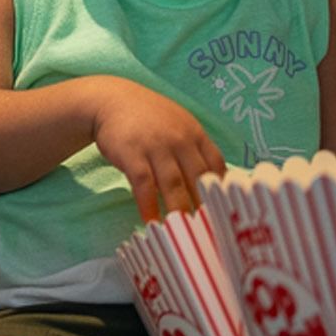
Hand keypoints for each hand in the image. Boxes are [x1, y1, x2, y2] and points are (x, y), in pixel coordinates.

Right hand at [90, 78, 226, 220]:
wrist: (111, 100)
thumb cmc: (148, 118)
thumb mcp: (178, 125)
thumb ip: (195, 150)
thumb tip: (215, 184)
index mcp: (195, 134)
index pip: (217, 166)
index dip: (222, 191)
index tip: (225, 213)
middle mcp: (179, 140)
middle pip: (198, 180)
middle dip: (205, 208)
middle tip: (210, 232)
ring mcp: (155, 147)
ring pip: (174, 186)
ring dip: (180, 212)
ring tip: (185, 235)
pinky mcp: (132, 155)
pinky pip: (144, 186)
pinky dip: (149, 206)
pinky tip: (151, 223)